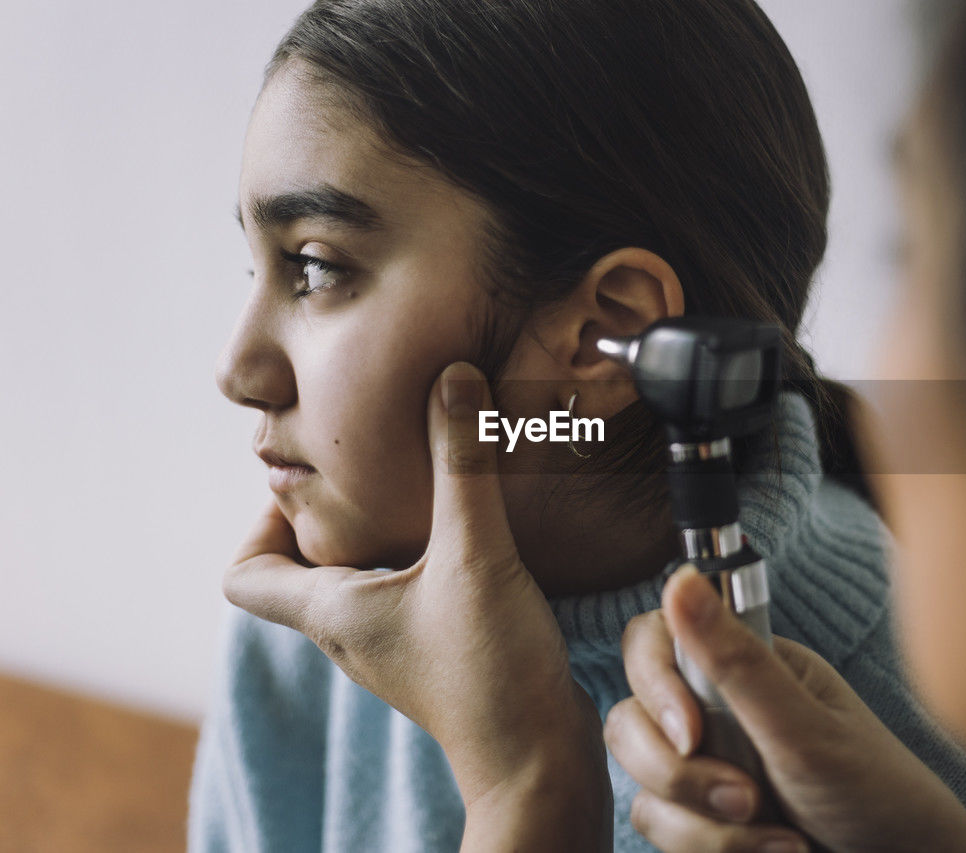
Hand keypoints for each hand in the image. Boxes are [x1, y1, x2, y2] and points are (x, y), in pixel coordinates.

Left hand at [223, 362, 609, 850]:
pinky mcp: (438, 648)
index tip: (313, 479)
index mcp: (331, 611)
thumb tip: (452, 377)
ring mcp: (394, 644)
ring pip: (359, 577)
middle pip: (302, 568)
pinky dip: (419, 554)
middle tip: (368, 461)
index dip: (261, 520)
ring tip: (418, 483)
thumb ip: (464, 464)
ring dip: (377, 530)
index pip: (244, 574)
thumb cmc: (490, 672)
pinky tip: (469, 529)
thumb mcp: (475, 554)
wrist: (539, 759)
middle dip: (327, 510)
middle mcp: (351, 631)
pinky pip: (406, 590)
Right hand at [605, 566, 965, 852]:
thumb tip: (681, 579)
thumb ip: (737, 660)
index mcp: (742, 663)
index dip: (653, 686)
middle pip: (631, 721)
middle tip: (751, 798)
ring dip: (709, 826)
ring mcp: (704, 766)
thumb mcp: (804, 727)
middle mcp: (714, 709)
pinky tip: (775, 850)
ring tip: (780, 835)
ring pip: (644, 786)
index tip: (693, 734)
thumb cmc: (873, 790)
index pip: (653, 642)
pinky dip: (713, 850)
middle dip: (683, 775)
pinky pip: (660, 828)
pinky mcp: (699, 819)